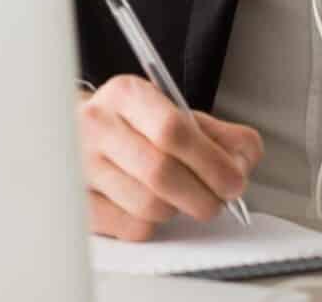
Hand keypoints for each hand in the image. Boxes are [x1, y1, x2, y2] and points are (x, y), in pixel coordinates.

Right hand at [77, 74, 261, 241]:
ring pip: (147, 205)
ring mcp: (81, 165)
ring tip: (177, 196)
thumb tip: (242, 162)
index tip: (233, 180)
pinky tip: (148, 205)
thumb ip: (219, 134)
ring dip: (176, 209)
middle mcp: (97, 125)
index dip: (211, 161)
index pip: (172, 129)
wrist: (80, 133)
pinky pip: (130, 228)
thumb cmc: (136, 126)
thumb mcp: (178, 113)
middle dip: (202, 195)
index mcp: (127, 94)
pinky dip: (152, 224)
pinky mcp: (79, 201)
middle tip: (217, 200)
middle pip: (161, 172)